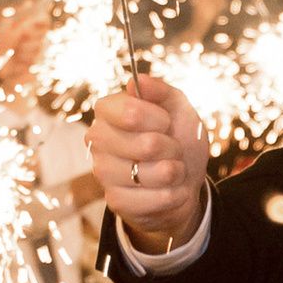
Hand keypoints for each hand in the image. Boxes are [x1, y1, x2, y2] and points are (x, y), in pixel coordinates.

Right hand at [86, 80, 209, 246]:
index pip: (132, 112)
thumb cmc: (178, 139)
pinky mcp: (114, 201)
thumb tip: (137, 81)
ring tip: (170, 169)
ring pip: (153, 174)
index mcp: (108, 111)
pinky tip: (169, 190)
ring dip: (174, 173)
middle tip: (171, 149)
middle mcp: (98, 139)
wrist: (185, 180)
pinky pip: (154, 199)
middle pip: (148, 145)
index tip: (167, 122)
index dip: (161, 120)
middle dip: (173, 149)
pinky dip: (172, 195)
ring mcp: (103, 172)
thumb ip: (160, 91)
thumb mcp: (178, 108)